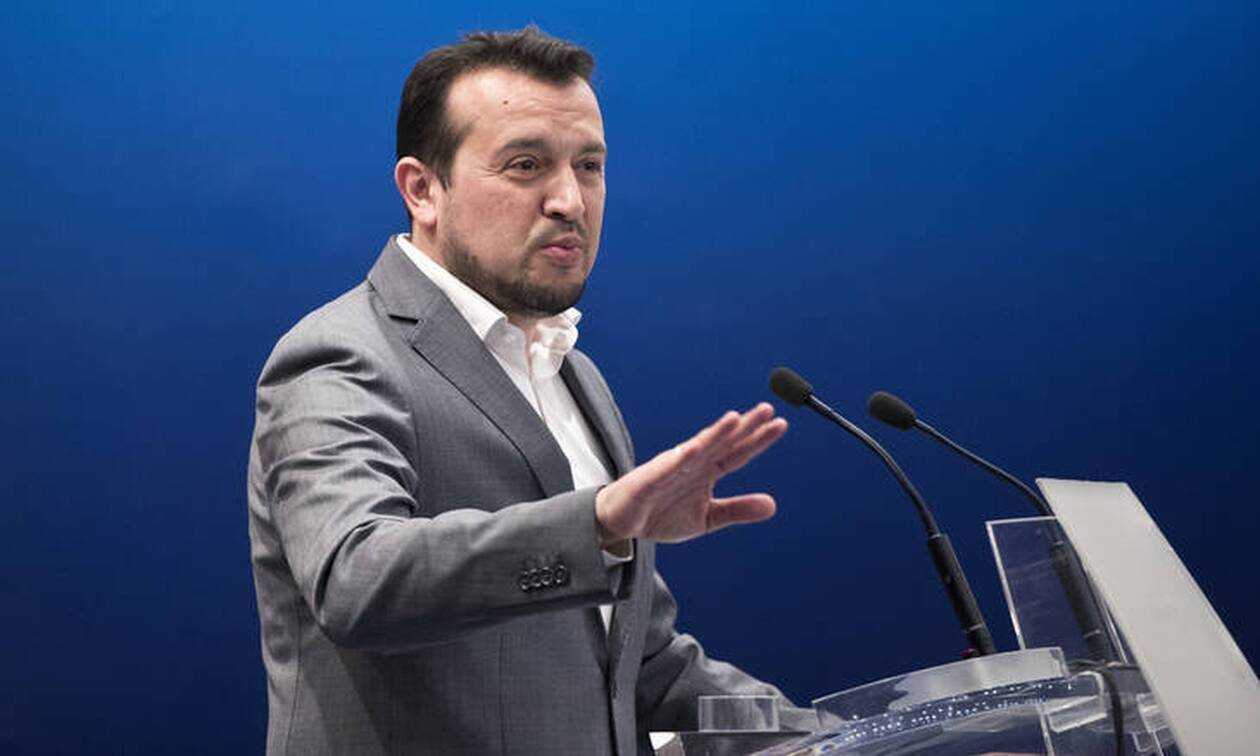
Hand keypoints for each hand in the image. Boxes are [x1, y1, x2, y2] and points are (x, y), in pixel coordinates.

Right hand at [594, 403, 787, 544]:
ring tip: (735, 419)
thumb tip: (773, 505)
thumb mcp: (707, 518)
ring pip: (697, 448)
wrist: (620, 523)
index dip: (758, 439)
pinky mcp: (647, 481)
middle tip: (768, 409)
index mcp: (706, 471)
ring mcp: (669, 469)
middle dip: (744, 427)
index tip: (780, 424)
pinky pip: (664, 470)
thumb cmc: (661, 513)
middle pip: (722, 443)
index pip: (737, 452)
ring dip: (715, 434)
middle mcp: (691, 464)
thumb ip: (737, 509)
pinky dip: (679, 459)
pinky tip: (693, 449)